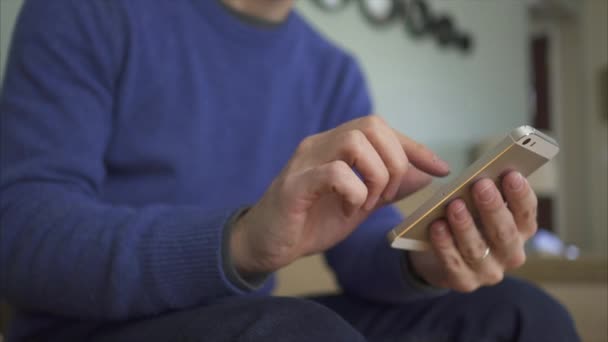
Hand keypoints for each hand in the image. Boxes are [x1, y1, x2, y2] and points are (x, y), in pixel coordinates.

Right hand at [231, 116, 449, 275]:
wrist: (268, 244)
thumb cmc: (311, 221)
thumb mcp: (359, 205)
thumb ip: (388, 188)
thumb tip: (424, 175)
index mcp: (336, 146)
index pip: (381, 129)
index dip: (415, 147)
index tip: (441, 169)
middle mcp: (320, 145)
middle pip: (371, 125)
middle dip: (394, 162)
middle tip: (387, 196)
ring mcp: (305, 162)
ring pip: (355, 142)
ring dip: (375, 176)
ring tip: (367, 203)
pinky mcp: (294, 185)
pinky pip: (335, 172)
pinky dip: (354, 192)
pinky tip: (347, 210)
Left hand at [409, 171, 537, 291]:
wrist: (438, 257)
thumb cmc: (465, 222)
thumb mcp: (477, 207)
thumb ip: (484, 195)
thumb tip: (481, 174)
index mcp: (520, 232)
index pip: (527, 214)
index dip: (521, 195)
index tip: (511, 174)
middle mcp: (510, 255)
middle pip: (505, 233)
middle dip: (493, 207)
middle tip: (481, 184)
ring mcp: (488, 272)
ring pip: (477, 249)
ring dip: (465, 225)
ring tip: (454, 204)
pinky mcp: (464, 282)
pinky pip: (453, 263)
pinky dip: (444, 244)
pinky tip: (436, 226)